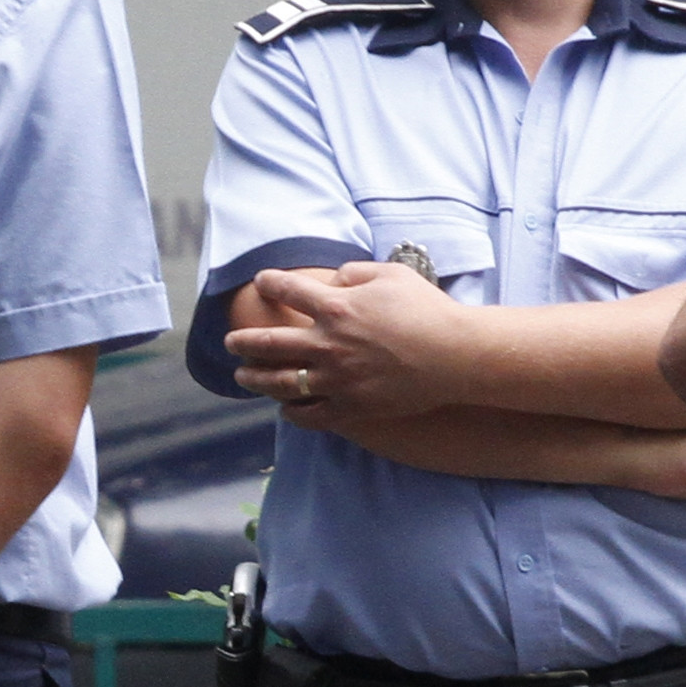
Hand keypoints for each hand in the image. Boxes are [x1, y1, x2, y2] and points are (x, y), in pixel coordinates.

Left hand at [225, 262, 466, 420]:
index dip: (270, 283)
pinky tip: (284, 407)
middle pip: (268, 342)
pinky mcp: (350, 407)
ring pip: (280, 382)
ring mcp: (336, 379)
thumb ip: (354, 272)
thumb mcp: (391, 274)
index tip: (262, 282)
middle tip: (231, 341)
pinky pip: (310, 414)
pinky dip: (291, 411)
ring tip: (242, 375)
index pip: (288, 290)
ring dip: (255, 378)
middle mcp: (328, 344)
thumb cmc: (426, 310)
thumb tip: (332, 279)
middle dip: (243, 340)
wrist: (454, 355)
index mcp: (335, 307)